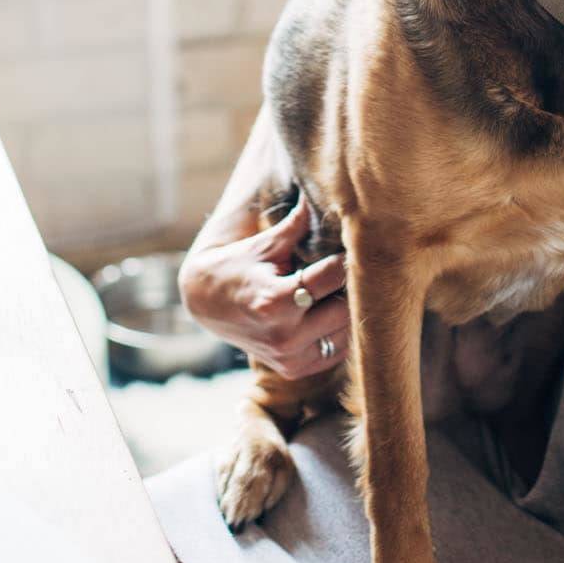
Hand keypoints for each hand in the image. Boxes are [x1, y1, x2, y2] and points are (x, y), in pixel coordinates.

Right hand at [179, 189, 349, 379]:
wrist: (207, 302)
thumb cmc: (239, 264)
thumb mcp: (265, 243)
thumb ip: (299, 224)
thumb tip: (328, 192)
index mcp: (277, 300)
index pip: (334, 275)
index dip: (347, 255)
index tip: (354, 243)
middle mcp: (285, 335)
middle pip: (346, 307)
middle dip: (351, 285)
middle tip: (357, 265)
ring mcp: (289, 357)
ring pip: (345, 332)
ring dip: (348, 310)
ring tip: (342, 286)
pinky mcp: (293, 370)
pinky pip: (335, 352)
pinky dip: (338, 332)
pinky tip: (330, 310)